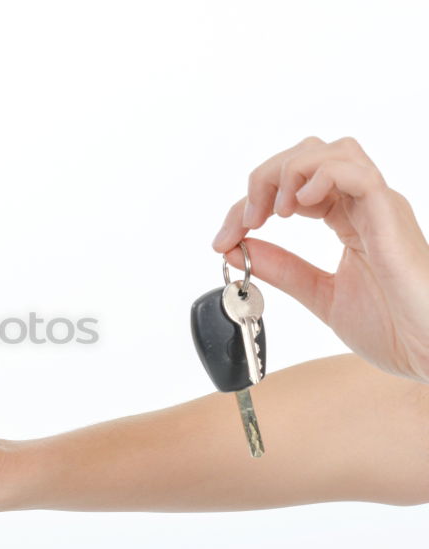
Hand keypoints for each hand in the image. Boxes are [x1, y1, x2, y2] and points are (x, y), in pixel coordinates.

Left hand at [212, 136, 428, 382]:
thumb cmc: (393, 328)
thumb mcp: (319, 295)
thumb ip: (282, 269)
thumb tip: (237, 249)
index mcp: (349, 218)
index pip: (292, 184)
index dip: (249, 203)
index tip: (224, 238)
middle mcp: (365, 204)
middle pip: (310, 153)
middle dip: (264, 178)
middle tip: (245, 222)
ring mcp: (381, 207)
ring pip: (334, 151)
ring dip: (289, 172)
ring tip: (274, 212)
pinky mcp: (392, 218)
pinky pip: (357, 174)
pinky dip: (320, 178)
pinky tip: (298, 207)